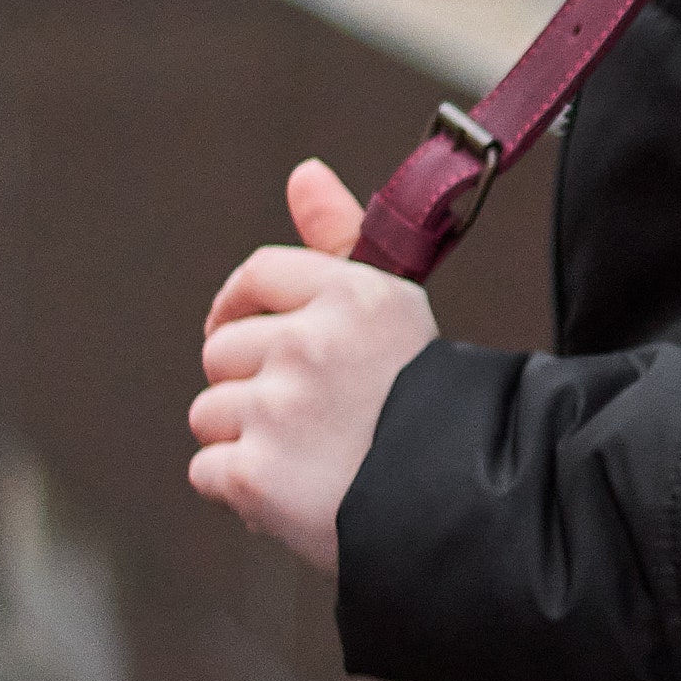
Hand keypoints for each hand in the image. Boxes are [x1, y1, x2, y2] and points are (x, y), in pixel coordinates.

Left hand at [188, 160, 437, 574]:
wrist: (473, 509)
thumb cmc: (436, 409)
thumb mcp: (397, 312)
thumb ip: (340, 239)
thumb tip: (303, 172)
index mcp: (353, 297)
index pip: (259, 275)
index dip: (243, 306)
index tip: (251, 333)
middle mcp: (311, 344)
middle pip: (222, 351)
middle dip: (252, 386)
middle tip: (311, 417)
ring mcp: (280, 411)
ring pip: (209, 413)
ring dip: (245, 440)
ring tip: (310, 460)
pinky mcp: (257, 476)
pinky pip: (207, 472)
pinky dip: (242, 492)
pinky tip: (295, 496)